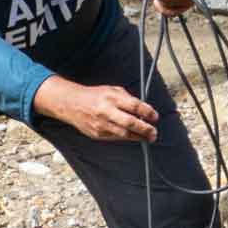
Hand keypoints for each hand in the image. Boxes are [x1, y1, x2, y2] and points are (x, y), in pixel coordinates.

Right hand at [31, 76, 158, 141]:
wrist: (72, 104)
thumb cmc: (95, 96)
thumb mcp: (111, 90)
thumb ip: (128, 99)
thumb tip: (144, 110)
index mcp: (111, 97)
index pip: (134, 105)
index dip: (147, 112)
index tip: (155, 116)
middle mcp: (106, 111)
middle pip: (130, 122)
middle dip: (145, 129)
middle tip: (154, 132)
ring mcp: (101, 124)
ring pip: (124, 134)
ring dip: (138, 137)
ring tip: (148, 137)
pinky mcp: (97, 134)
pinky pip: (115, 137)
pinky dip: (126, 137)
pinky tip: (133, 136)